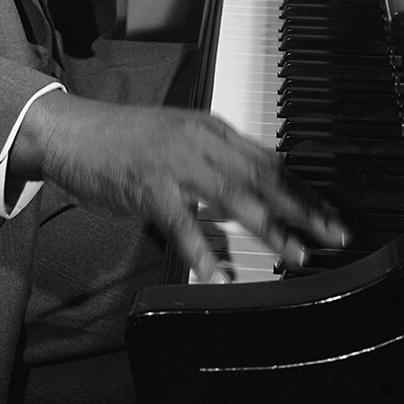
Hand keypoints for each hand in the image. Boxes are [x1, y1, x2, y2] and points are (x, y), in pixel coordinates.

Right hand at [14, 92, 347, 284]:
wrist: (70, 131)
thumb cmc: (121, 139)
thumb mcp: (176, 139)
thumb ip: (213, 162)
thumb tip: (252, 196)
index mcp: (209, 128)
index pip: (268, 159)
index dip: (302, 188)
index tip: (330, 214)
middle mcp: (198, 141)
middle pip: (261, 176)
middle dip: (302, 208)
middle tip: (334, 235)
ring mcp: (173, 163)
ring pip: (232, 196)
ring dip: (268, 227)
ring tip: (294, 255)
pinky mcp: (147, 187)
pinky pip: (182, 224)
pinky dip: (202, 251)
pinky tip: (220, 274)